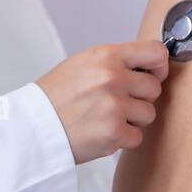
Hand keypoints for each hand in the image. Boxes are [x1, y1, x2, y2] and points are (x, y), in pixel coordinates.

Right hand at [35, 41, 168, 163]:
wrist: (32, 126)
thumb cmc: (56, 95)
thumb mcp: (83, 63)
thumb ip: (116, 61)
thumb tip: (149, 66)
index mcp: (106, 55)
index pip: (155, 52)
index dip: (159, 66)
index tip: (153, 75)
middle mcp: (112, 77)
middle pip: (154, 88)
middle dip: (140, 98)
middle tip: (116, 103)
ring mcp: (114, 105)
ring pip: (148, 114)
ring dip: (132, 120)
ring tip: (105, 117)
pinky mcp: (114, 132)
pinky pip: (137, 137)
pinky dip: (122, 139)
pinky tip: (101, 132)